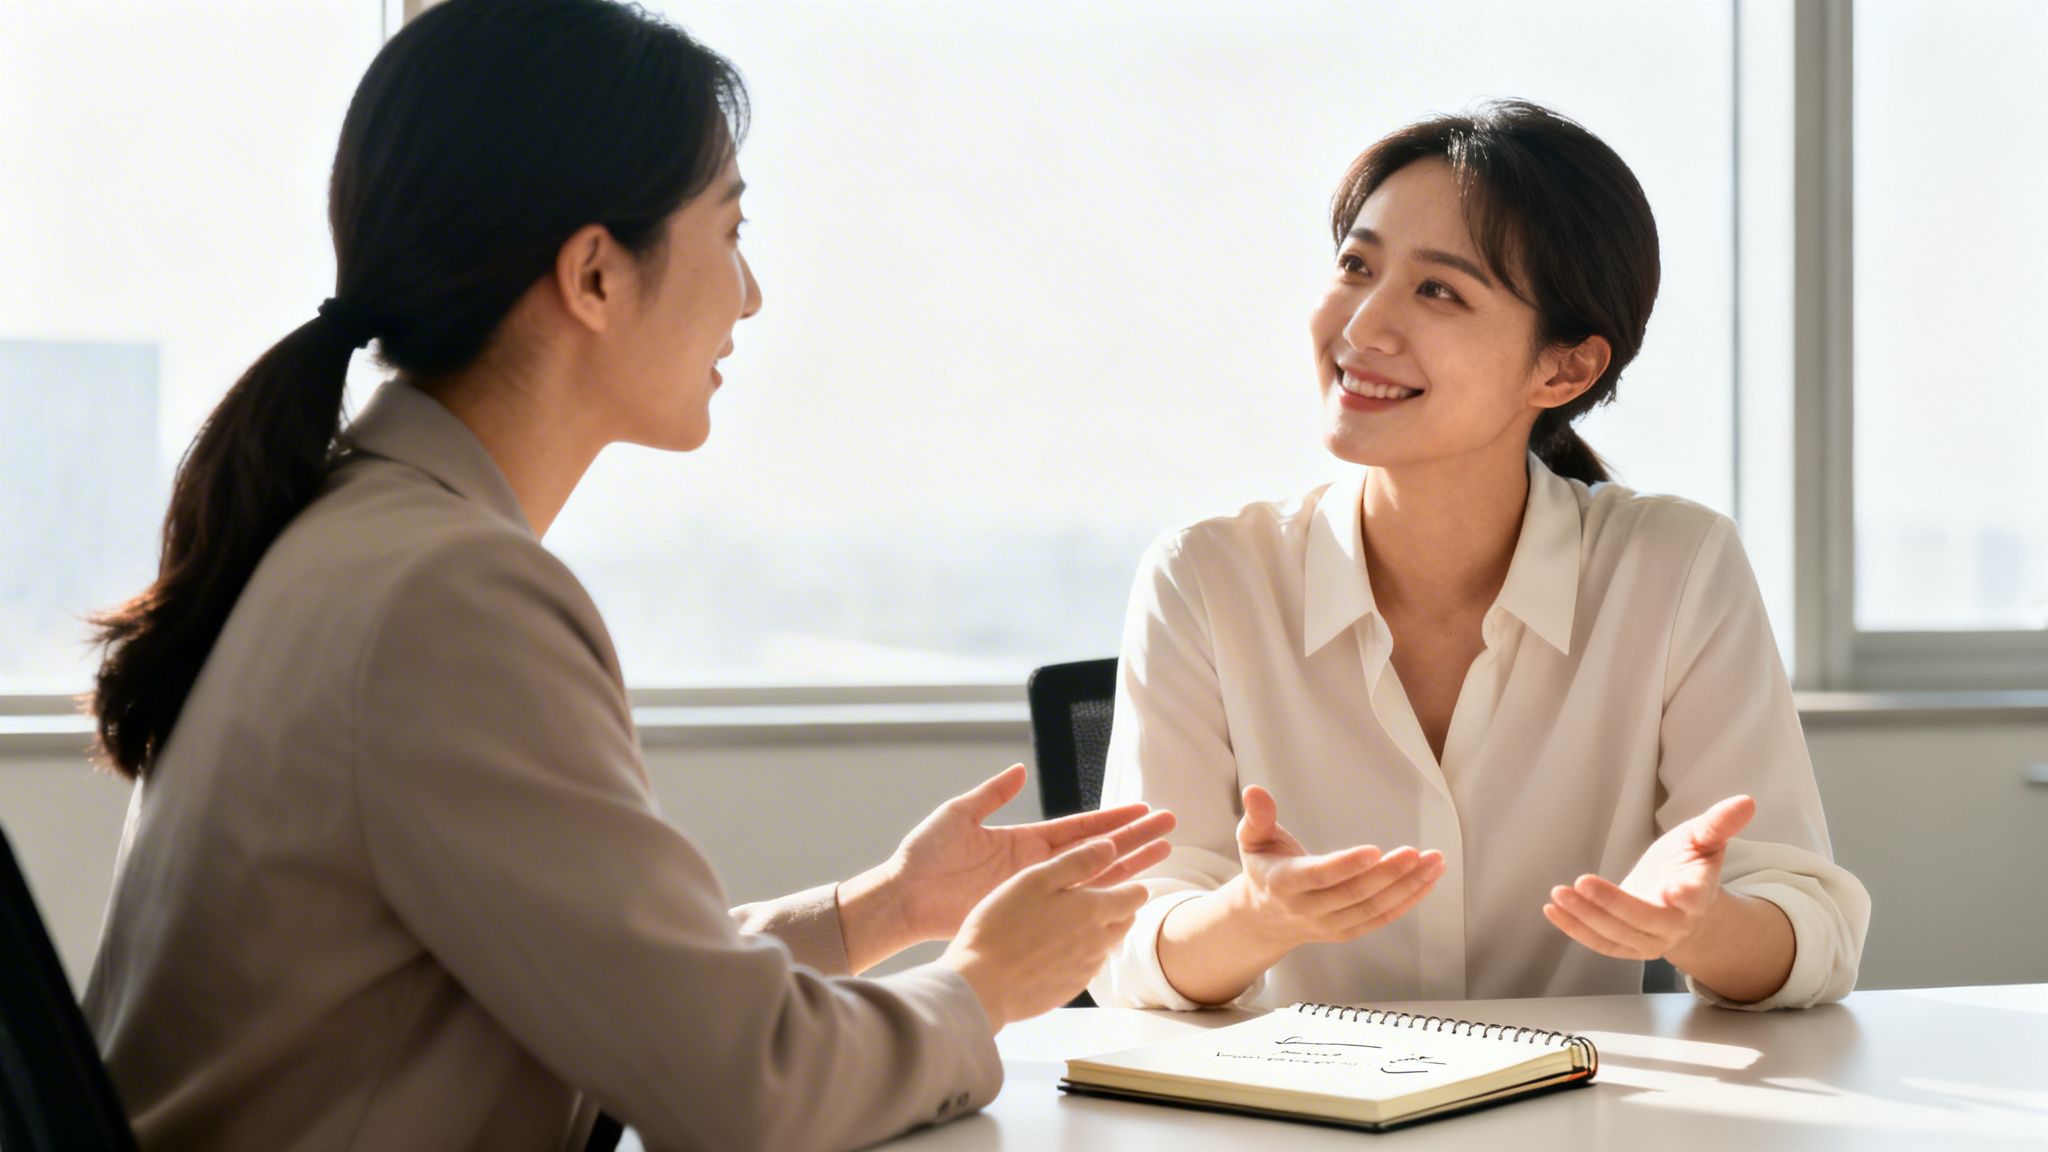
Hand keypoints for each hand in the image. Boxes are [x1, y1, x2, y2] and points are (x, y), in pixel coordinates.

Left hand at [839, 764, 1174, 971]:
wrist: (904, 900)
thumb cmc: (924, 856)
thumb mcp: (957, 816)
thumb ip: (991, 795)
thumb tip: (1020, 770)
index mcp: (1025, 840)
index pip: (1080, 828)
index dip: (1113, 819)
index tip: (1144, 809)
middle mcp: (1037, 866)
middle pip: (1097, 851)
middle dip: (1133, 840)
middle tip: (1170, 829)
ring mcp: (1035, 892)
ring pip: (1093, 880)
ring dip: (1127, 869)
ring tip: (1162, 857)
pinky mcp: (1026, 915)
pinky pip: (1071, 911)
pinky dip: (1099, 905)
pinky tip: (1126, 903)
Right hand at [941, 834, 1168, 1029]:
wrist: (982, 985)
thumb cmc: (1003, 925)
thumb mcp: (1036, 879)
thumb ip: (1077, 862)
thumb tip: (1110, 846)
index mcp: (1095, 910)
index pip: (1136, 896)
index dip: (1132, 885)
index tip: (1124, 880)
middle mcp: (1099, 942)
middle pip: (1126, 921)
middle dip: (1119, 908)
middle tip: (1095, 898)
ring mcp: (1085, 970)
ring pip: (1106, 945)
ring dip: (1099, 932)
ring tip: (1069, 923)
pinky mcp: (1068, 989)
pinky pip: (1085, 967)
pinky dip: (1078, 955)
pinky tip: (1051, 950)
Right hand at [1228, 785, 1443, 948]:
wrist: (1263, 917)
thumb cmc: (1263, 868)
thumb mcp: (1251, 839)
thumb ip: (1257, 816)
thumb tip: (1254, 791)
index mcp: (1283, 883)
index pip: (1319, 876)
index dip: (1347, 865)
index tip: (1375, 850)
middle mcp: (1306, 909)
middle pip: (1354, 894)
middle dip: (1389, 874)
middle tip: (1417, 853)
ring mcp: (1328, 925)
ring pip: (1373, 908)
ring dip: (1407, 886)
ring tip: (1433, 862)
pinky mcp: (1346, 932)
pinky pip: (1381, 918)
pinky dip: (1407, 901)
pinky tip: (1427, 880)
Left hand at [1543, 794, 1754, 960]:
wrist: (1679, 896)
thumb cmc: (1689, 862)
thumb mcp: (1703, 837)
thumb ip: (1719, 822)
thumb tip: (1746, 801)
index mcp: (1697, 894)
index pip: (1692, 899)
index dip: (1683, 898)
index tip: (1670, 891)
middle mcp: (1674, 922)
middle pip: (1645, 921)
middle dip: (1613, 905)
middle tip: (1582, 882)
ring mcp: (1649, 938)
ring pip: (1617, 935)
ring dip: (1585, 918)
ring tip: (1558, 894)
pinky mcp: (1626, 944)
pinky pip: (1600, 943)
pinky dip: (1575, 930)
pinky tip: (1553, 909)